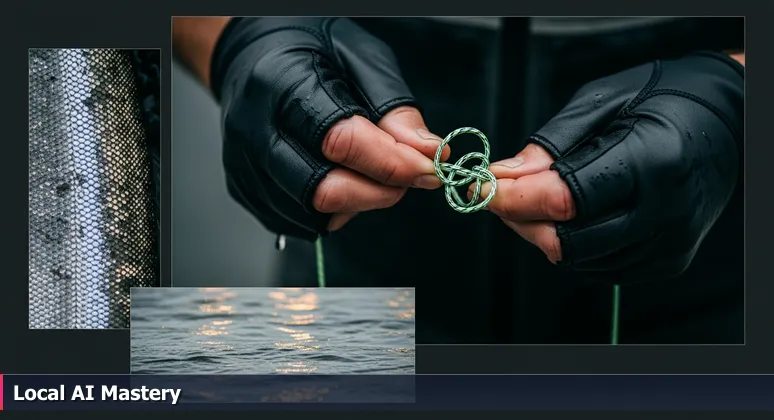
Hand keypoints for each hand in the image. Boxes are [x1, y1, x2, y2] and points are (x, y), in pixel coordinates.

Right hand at [211, 18, 448, 240]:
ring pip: (316, 214)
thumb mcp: (361, 59)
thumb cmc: (309, 51)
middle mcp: (253, 131)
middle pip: (325, 190)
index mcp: (281, 85)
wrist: (252, 55)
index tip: (429, 168)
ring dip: (360, 202)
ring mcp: (243, 166)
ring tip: (371, 172)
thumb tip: (426, 152)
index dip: (393, 163)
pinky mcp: (246, 191)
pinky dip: (334, 211)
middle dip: (381, 191)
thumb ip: (393, 108)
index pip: (342, 142)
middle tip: (408, 176)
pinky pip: (301, 223)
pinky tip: (342, 179)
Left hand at [480, 51, 743, 282]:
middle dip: (521, 219)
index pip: (566, 200)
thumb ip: (552, 145)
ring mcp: (667, 244)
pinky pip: (598, 266)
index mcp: (650, 162)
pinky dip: (572, 243)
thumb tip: (506, 177)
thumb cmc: (664, 100)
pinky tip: (571, 214)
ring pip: (577, 259)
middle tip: (500, 194)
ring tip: (537, 198)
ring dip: (542, 232)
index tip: (480, 190)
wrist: (728, 122)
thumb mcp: (603, 102)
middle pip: (566, 241)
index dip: (514, 199)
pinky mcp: (666, 261)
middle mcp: (664, 212)